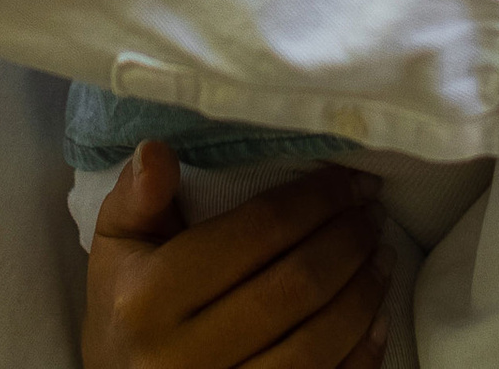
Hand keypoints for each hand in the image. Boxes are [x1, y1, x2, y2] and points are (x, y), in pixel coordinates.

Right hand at [83, 143, 391, 368]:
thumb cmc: (126, 307)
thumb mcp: (117, 246)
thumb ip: (137, 196)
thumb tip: (157, 150)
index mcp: (150, 299)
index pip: (255, 233)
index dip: (313, 199)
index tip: (348, 178)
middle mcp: (185, 356)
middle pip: (295, 287)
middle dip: (347, 240)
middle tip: (371, 211)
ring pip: (316, 344)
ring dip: (362, 293)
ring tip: (381, 254)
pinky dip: (361, 354)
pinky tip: (377, 318)